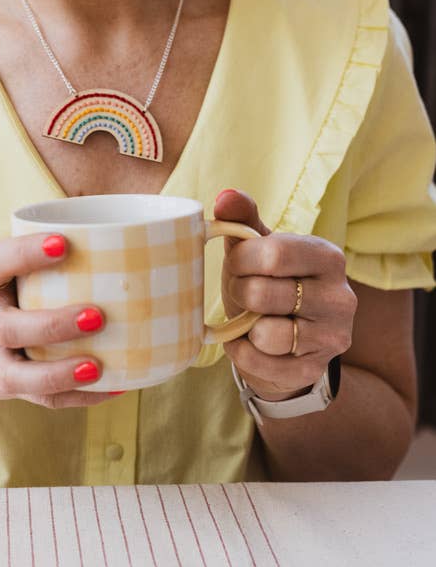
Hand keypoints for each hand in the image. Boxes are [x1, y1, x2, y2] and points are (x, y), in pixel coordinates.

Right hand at [0, 233, 111, 410]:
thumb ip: (33, 263)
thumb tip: (113, 242)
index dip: (26, 252)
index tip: (63, 243)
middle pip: (6, 329)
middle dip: (52, 325)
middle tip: (97, 316)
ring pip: (17, 376)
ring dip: (59, 373)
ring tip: (97, 367)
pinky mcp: (5, 389)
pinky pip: (42, 399)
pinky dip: (79, 396)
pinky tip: (114, 385)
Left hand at [215, 189, 356, 400]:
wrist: (283, 340)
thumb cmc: (266, 283)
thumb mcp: (256, 248)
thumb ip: (242, 218)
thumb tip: (225, 196)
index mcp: (328, 257)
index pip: (273, 254)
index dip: (241, 260)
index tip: (237, 263)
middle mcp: (341, 297)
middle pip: (264, 293)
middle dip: (239, 292)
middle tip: (242, 293)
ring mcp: (332, 337)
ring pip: (266, 334)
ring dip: (244, 327)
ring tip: (250, 319)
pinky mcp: (314, 369)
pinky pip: (262, 364)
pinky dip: (243, 354)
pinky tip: (248, 343)